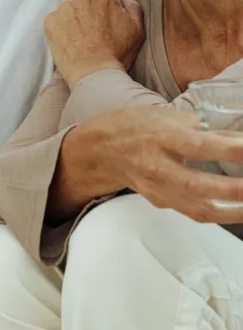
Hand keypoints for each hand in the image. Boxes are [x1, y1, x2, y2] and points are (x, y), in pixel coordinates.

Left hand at [44, 0, 143, 89]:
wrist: (93, 73)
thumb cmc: (117, 54)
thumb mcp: (137, 28)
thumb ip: (129, 6)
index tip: (99, 3)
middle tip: (83, 7)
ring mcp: (64, 9)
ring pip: (66, 4)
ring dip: (70, 13)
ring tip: (77, 33)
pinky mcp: (50, 22)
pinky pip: (53, 18)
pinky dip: (58, 26)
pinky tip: (66, 39)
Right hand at [101, 106, 242, 224]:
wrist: (100, 150)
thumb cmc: (135, 127)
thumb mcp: (167, 117)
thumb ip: (204, 129)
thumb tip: (240, 138)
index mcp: (162, 137)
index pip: (201, 145)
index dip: (233, 149)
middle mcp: (158, 166)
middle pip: (200, 185)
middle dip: (237, 190)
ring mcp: (158, 188)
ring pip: (200, 208)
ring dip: (235, 211)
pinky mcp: (161, 202)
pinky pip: (195, 212)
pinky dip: (221, 213)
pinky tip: (238, 210)